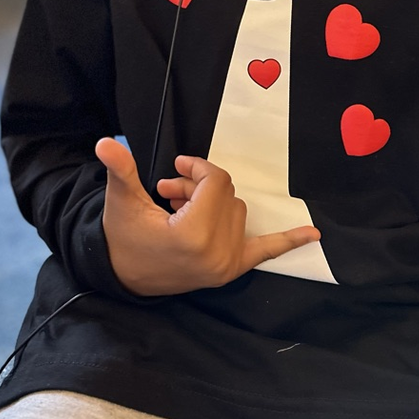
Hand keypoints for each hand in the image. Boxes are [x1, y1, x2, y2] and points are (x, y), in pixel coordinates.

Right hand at [95, 137, 320, 295]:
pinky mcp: (230, 271)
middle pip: (226, 194)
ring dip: (214, 202)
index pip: (216, 183)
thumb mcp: (121, 202)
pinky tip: (314, 234)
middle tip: (170, 189)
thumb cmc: (123, 237)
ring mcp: (226, 265)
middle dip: (200, 185)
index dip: (197, 168)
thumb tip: (105, 142)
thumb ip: (121, 171)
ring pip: (238, 211)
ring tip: (180, 205)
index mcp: (192, 235)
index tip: (177, 167)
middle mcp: (216, 253)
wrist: (122, 277)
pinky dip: (288, 242)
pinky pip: (265, 252)